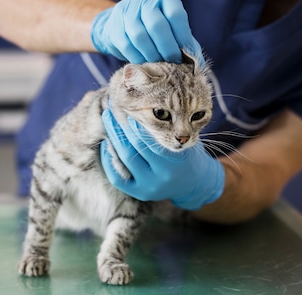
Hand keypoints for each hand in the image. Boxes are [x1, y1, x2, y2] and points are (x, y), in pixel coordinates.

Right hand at [90, 0, 202, 63]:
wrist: (124, 22)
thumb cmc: (156, 26)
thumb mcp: (173, 26)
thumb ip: (186, 41)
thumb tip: (198, 64)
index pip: (175, 14)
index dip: (183, 37)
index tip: (187, 54)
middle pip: (157, 26)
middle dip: (168, 49)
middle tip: (174, 63)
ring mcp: (125, 9)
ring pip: (140, 37)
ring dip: (153, 56)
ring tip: (161, 65)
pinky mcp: (113, 24)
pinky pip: (126, 46)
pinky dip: (138, 58)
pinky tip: (146, 63)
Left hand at [100, 109, 224, 210]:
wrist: (194, 182)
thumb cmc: (188, 154)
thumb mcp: (185, 141)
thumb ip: (167, 130)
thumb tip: (142, 109)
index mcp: (174, 163)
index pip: (150, 141)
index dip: (137, 125)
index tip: (129, 110)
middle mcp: (160, 178)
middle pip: (133, 150)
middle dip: (120, 128)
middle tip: (112, 111)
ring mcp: (148, 188)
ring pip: (124, 160)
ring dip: (113, 138)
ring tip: (108, 121)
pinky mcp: (138, 193)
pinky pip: (117, 177)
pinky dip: (109, 159)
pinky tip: (107, 144)